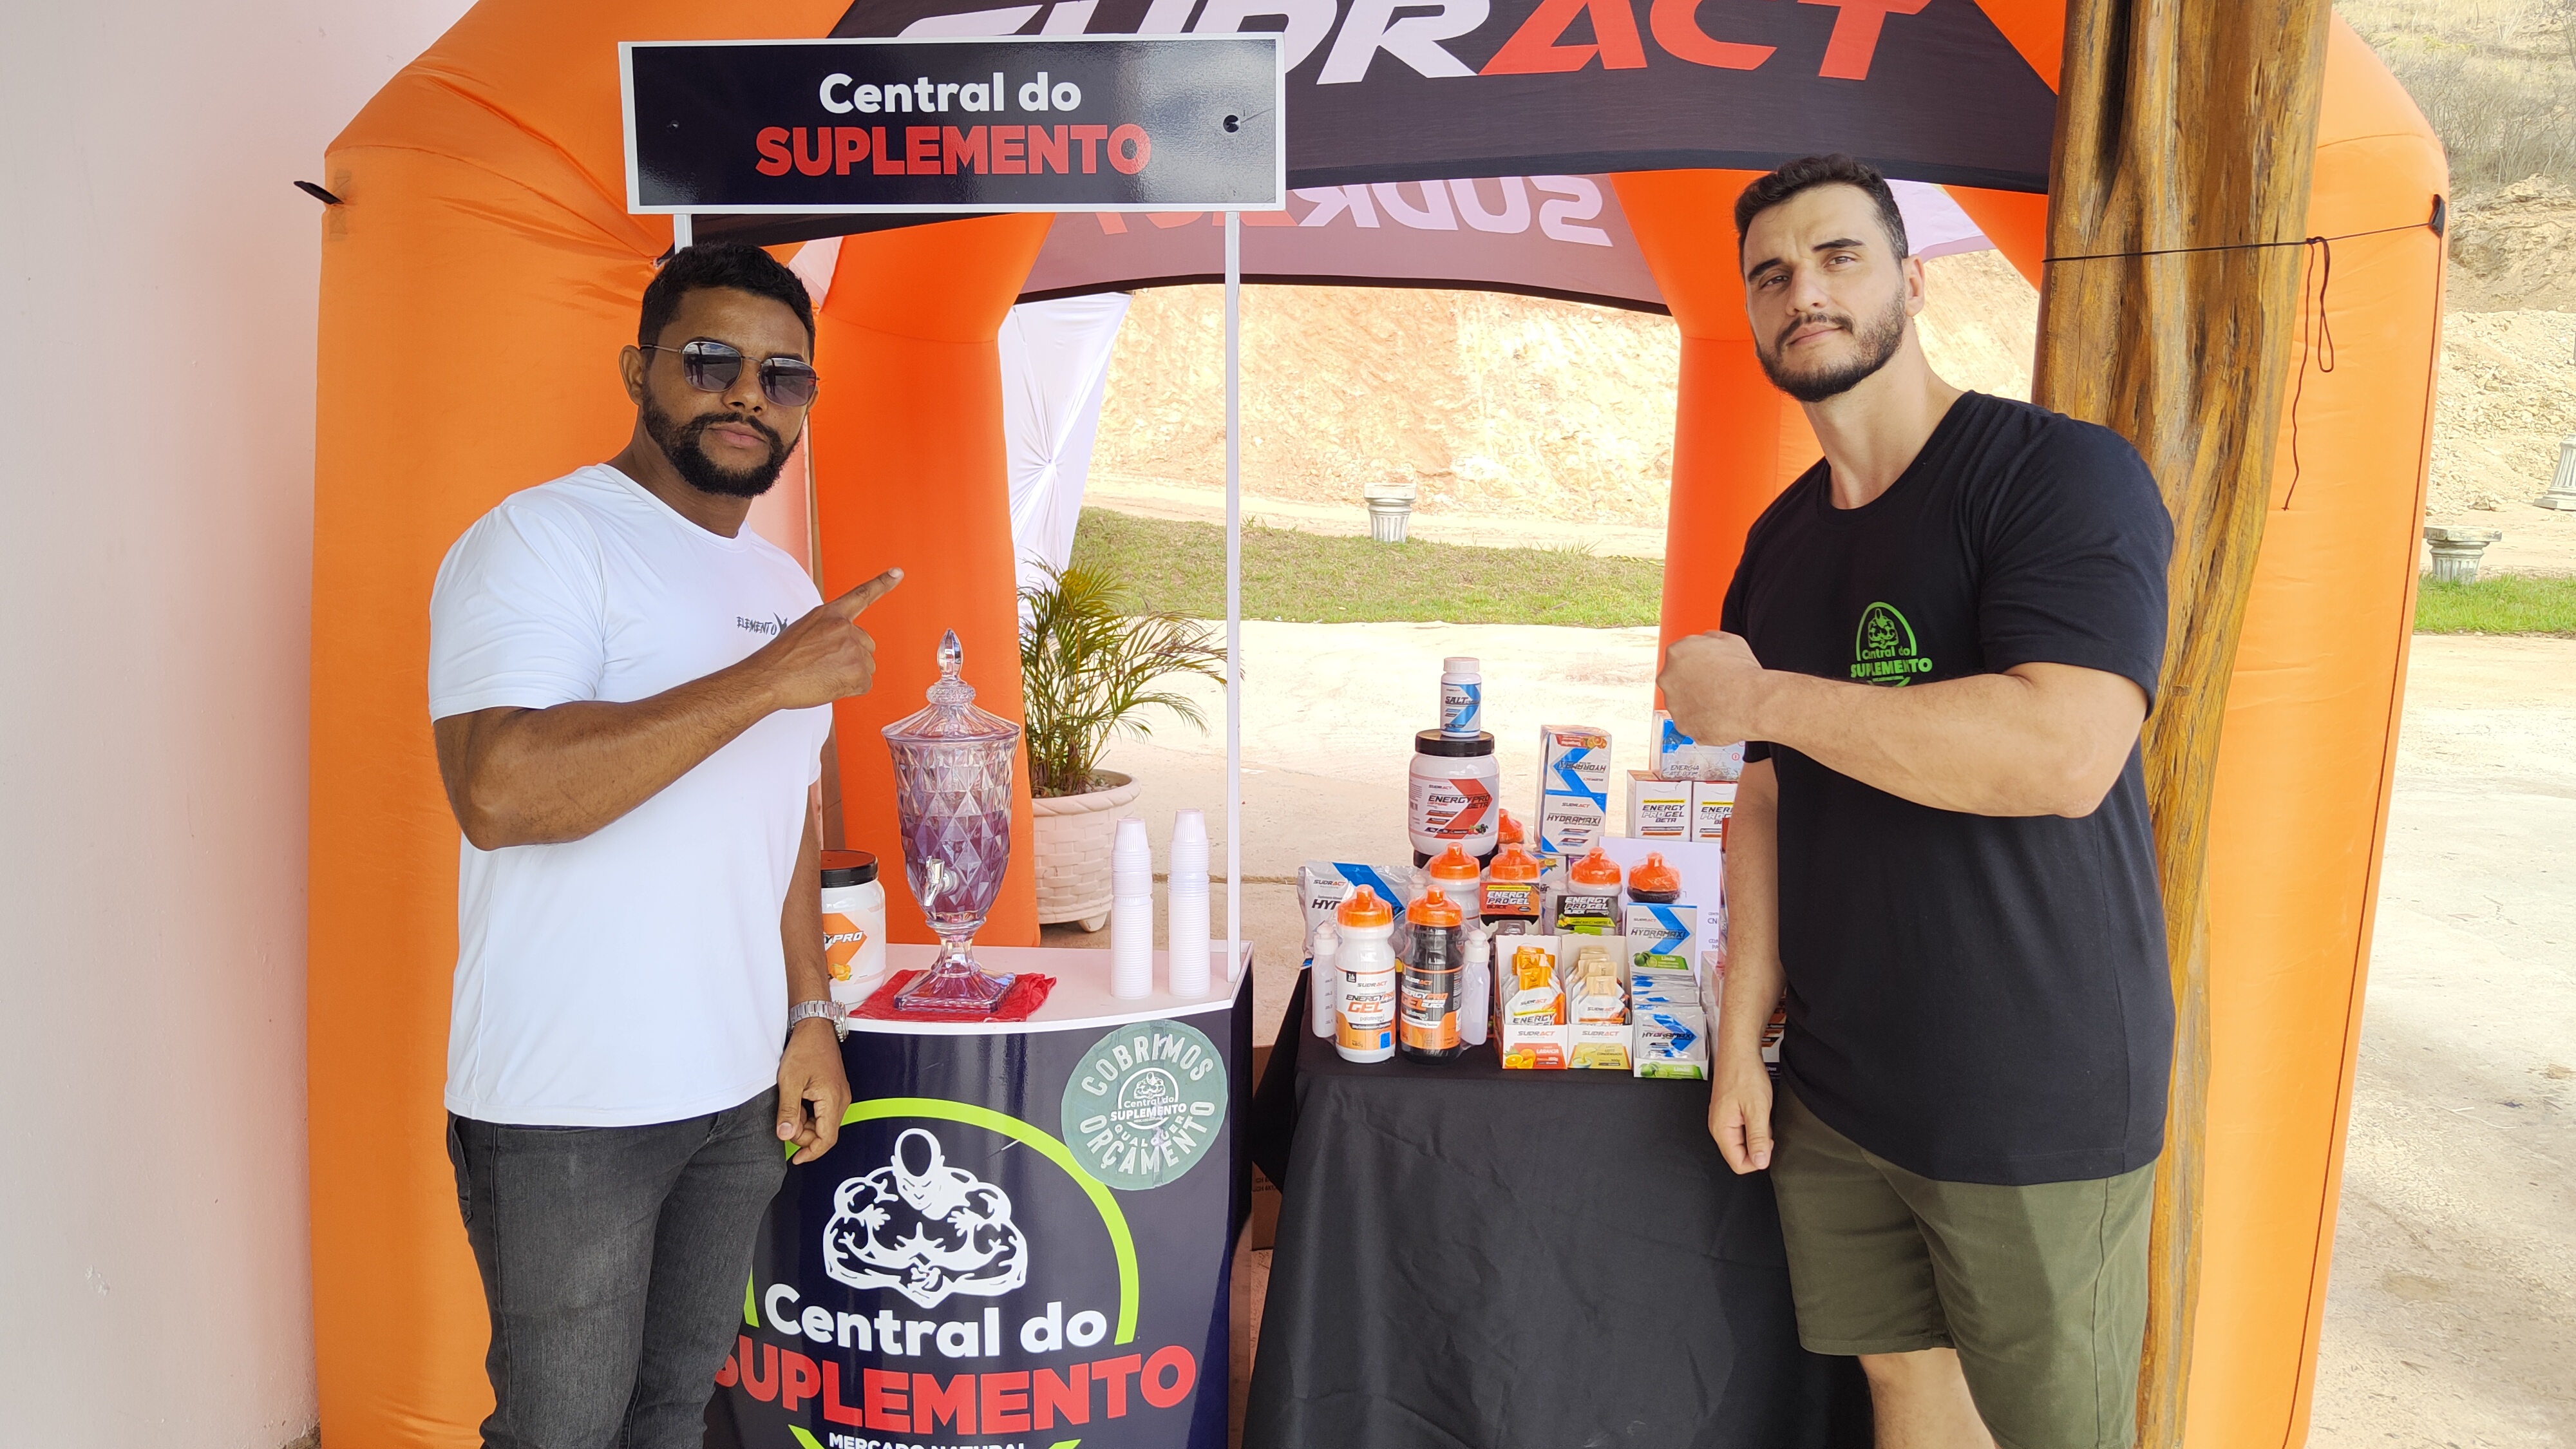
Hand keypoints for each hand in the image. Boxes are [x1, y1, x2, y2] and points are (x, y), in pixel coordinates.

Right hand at [753, 568, 903, 710]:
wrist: (770, 678)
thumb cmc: (781, 659)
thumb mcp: (804, 630)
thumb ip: (828, 630)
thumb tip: (840, 644)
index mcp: (831, 614)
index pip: (861, 595)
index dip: (882, 583)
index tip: (897, 573)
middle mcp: (845, 627)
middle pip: (866, 645)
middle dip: (851, 657)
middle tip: (825, 665)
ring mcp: (854, 649)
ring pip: (866, 666)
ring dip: (849, 673)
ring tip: (823, 674)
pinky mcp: (858, 672)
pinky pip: (864, 684)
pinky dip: (850, 689)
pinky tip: (829, 685)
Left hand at [777, 1018, 851, 1164]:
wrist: (814, 1027)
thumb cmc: (805, 1049)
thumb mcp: (790, 1082)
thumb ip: (788, 1112)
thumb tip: (785, 1136)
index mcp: (833, 1100)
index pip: (826, 1139)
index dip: (811, 1153)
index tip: (795, 1159)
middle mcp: (841, 1100)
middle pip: (824, 1133)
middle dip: (803, 1134)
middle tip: (785, 1121)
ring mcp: (840, 1095)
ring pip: (822, 1123)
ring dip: (805, 1123)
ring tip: (791, 1104)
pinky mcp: (834, 1091)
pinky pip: (822, 1112)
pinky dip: (808, 1113)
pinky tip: (797, 1100)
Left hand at [1658, 630, 1766, 746]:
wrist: (1752, 702)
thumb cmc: (1744, 672)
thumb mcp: (1729, 640)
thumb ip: (1709, 640)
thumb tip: (1706, 641)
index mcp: (1676, 652)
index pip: (1679, 657)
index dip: (1695, 664)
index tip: (1706, 670)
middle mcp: (1668, 678)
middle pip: (1676, 680)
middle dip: (1692, 683)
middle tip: (1713, 686)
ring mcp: (1673, 704)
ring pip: (1682, 703)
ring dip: (1696, 703)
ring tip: (1720, 702)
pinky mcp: (1681, 725)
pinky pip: (1690, 722)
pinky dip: (1702, 721)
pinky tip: (1718, 715)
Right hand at [1707, 1035, 1774, 1173]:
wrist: (1739, 1052)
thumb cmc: (1744, 1074)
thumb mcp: (1757, 1110)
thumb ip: (1758, 1139)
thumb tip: (1760, 1163)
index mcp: (1721, 1130)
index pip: (1738, 1164)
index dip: (1757, 1159)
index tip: (1768, 1144)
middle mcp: (1718, 1127)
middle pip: (1739, 1154)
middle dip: (1757, 1145)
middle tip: (1765, 1125)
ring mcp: (1722, 1119)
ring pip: (1741, 1142)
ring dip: (1756, 1134)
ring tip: (1761, 1114)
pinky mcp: (1727, 1113)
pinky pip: (1741, 1129)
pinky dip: (1753, 1124)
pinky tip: (1757, 1110)